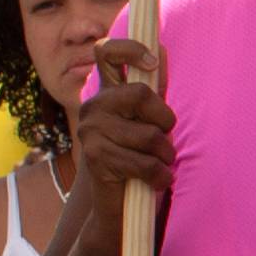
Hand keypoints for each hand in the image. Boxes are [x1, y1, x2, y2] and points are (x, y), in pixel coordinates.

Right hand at [70, 30, 173, 202]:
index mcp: (108, 95)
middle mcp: (94, 107)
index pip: (106, 52)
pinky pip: (145, 163)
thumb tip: (160, 49)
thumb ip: (154, 89)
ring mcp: (90, 132)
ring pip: (149, 135)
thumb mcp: (149, 122)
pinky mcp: (96, 158)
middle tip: (162, 141)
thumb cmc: (140, 159)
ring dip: (165, 155)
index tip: (151, 63)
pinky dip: (159, 176)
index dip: (129, 49)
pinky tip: (154, 181)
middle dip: (164, 121)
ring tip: (157, 164)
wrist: (119, 206)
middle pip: (140, 93)